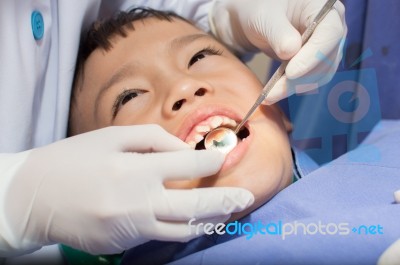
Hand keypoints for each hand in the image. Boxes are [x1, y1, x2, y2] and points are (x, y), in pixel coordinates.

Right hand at [2, 125, 252, 254]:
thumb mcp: (111, 136)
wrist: (33, 197)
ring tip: (227, 214)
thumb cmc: (74, 159)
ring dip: (209, 221)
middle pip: (196, 205)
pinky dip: (180, 228)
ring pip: (183, 229)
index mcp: (135, 168)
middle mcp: (138, 202)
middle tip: (246, 197)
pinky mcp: (122, 245)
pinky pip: (160, 237)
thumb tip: (185, 152)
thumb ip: (153, 140)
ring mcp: (131, 229)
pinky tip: (192, 221)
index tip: (223, 157)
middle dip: (226, 200)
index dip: (211, 159)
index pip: (188, 164)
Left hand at [210, 0, 346, 102]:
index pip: (330, 34)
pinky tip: (272, 93)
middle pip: (326, 59)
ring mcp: (326, 48)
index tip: (291, 73)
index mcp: (325, 8)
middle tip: (272, 92)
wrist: (256, 19)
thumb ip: (278, 32)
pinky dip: (291, 88)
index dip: (313, 55)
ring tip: (268, 96)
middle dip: (299, 78)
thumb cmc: (261, 9)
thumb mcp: (265, 17)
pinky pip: (310, 80)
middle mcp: (332, 29)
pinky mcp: (316, 63)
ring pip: (318, 75)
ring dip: (294, 87)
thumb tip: (290, 52)